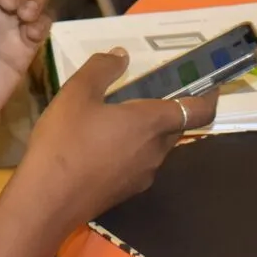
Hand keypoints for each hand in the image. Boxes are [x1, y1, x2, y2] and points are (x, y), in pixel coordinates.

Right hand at [18, 49, 216, 228]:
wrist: (47, 201)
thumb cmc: (66, 141)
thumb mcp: (77, 93)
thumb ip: (102, 68)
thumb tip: (121, 55)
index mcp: (152, 123)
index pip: (199, 111)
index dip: (209, 97)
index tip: (208, 84)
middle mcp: (156, 151)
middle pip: (176, 127)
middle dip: (167, 110)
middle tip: (141, 93)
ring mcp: (143, 175)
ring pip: (155, 147)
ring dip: (145, 132)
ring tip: (113, 119)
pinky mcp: (126, 192)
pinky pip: (138, 164)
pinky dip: (129, 151)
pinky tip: (98, 146)